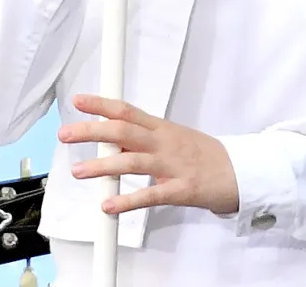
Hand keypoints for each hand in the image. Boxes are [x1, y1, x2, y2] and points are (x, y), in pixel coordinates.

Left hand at [58, 95, 239, 215]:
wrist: (240, 172)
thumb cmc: (204, 155)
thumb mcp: (174, 138)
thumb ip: (144, 138)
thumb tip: (111, 137)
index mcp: (162, 128)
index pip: (127, 110)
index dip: (101, 104)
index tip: (78, 101)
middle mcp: (165, 142)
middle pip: (124, 130)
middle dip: (92, 131)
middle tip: (65, 134)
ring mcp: (173, 165)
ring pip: (132, 161)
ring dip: (102, 165)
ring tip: (79, 172)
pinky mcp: (182, 189)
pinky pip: (151, 194)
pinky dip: (127, 200)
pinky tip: (108, 205)